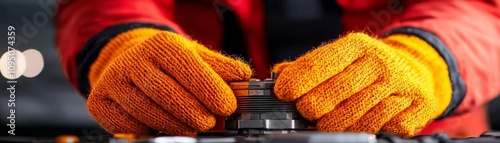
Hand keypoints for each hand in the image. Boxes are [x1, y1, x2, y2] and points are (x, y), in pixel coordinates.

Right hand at [86, 28, 251, 135]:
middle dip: (194, 112)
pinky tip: (166, 126)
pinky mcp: (100, 103)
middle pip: (166, 93)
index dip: (209, 89)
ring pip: (147, 113)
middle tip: (210, 122)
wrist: (128, 63)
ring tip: (193, 127)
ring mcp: (113, 82)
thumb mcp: (195, 57)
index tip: (227, 106)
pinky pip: (130, 126)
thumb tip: (244, 77)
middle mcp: (133, 60)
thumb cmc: (167, 63)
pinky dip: (152, 130)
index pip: (186, 67)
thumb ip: (220, 67)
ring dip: (176, 126)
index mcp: (159, 45)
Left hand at [272, 33, 451, 135]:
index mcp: (357, 46)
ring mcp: (399, 87)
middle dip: (311, 107)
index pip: (319, 65)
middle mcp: (380, 63)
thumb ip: (310, 67)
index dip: (296, 82)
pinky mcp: (413, 109)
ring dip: (333, 124)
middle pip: (331, 94)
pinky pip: (375, 129)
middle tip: (307, 111)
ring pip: (351, 118)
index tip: (283, 93)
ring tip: (328, 120)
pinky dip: (359, 130)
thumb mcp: (341, 57)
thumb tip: (279, 76)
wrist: (417, 71)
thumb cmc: (370, 67)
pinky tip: (357, 122)